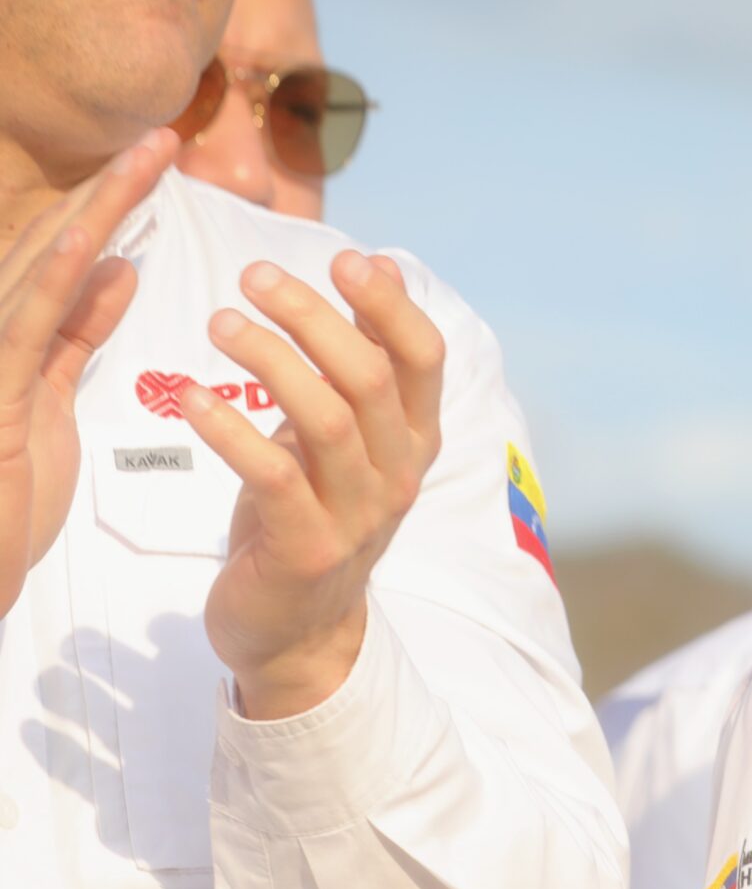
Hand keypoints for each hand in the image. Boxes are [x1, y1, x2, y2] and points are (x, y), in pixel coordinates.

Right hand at [0, 134, 170, 615]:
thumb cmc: (2, 494)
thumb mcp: (46, 395)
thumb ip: (76, 328)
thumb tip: (118, 265)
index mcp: (7, 334)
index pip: (60, 254)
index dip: (108, 204)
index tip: (157, 160)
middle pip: (49, 244)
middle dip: (107, 190)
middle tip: (165, 138)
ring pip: (38, 266)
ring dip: (94, 211)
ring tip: (147, 161)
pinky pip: (25, 323)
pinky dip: (58, 276)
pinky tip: (95, 237)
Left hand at [184, 250, 445, 718]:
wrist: (299, 631)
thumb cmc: (312, 512)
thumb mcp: (347, 435)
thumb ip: (363, 361)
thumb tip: (384, 266)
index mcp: (414, 441)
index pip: (424, 359)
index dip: (390, 305)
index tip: (346, 258)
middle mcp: (398, 474)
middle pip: (368, 377)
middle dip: (313, 316)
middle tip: (253, 276)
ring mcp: (358, 515)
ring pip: (326, 420)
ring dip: (270, 360)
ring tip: (219, 322)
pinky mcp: (307, 550)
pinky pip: (273, 477)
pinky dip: (229, 431)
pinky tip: (190, 396)